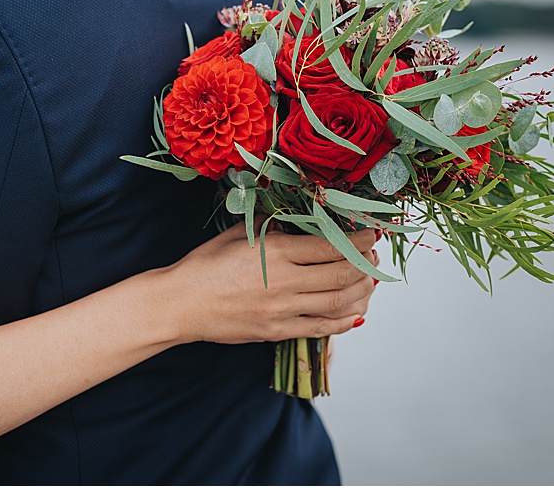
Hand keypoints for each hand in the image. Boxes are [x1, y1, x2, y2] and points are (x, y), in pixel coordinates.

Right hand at [151, 225, 381, 345]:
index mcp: (277, 251)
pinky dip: (345, 320)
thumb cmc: (205, 265)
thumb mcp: (240, 234)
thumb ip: (276, 227)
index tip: (372, 234)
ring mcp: (283, 311)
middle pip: (343, 274)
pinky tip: (356, 312)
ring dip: (362, 291)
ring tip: (370, 282)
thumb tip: (306, 221)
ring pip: (339, 302)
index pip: (333, 245)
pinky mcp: (278, 332)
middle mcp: (285, 282)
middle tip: (374, 256)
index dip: (360, 240)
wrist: (179, 304)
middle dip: (367, 264)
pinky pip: (322, 328)